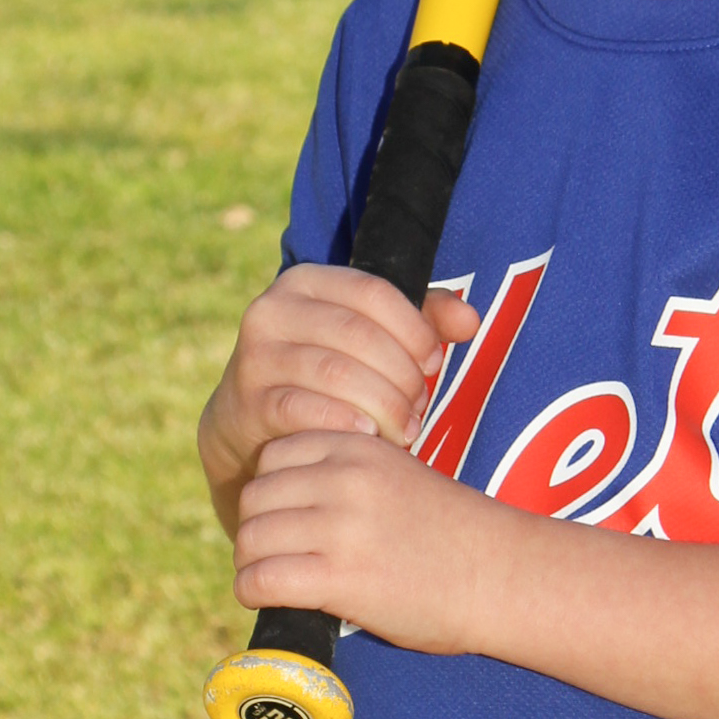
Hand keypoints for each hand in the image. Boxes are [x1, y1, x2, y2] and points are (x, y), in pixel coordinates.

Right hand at [199, 265, 479, 531]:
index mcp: (305, 281)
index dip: (415, 329)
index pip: (374, 292)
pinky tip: (370, 437)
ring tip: (405, 429)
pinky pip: (306, 410)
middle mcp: (271, 310)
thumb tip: (469, 320)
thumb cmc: (326, 370)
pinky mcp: (249, 403)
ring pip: (337, 374)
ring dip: (383, 405)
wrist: (251, 420)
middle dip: (402, 375)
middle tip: (420, 406)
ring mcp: (255, 357)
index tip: (434, 362)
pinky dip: (346, 423)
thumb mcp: (370, 335)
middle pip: (360, 335)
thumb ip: (423, 320)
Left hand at [232, 428, 496, 652]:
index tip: (288, 520)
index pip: (272, 456)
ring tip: (277, 581)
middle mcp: (343, 480)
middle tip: (278, 557)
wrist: (504, 575)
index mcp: (357, 448)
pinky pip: (261, 579)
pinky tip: (277, 602)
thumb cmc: (454, 533)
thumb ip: (347, 476)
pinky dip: (255, 594)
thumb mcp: (399, 476)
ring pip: (250, 539)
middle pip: (254, 498)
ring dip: (253, 565)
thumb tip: (282, 502)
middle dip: (257, 531)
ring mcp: (341, 528)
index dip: (271, 492)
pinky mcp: (340, 577)